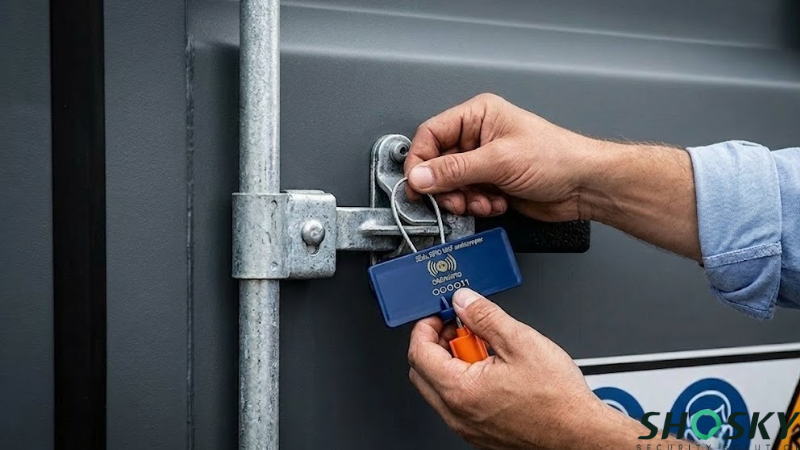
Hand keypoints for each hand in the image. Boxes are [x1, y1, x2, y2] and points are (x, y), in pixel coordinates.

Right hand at [404, 93, 700, 259]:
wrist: (585, 186)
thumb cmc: (557, 158)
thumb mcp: (498, 161)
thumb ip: (454, 170)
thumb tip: (420, 176)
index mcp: (477, 116)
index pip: (431, 135)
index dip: (420, 161)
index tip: (418, 184)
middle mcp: (478, 136)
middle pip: (438, 164)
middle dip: (446, 186)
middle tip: (456, 198)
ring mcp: (484, 161)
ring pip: (451, 185)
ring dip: (464, 199)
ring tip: (483, 200)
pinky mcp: (491, 183)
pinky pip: (468, 197)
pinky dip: (477, 205)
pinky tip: (496, 202)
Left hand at [407, 288, 601, 449]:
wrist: (581, 435)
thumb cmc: (557, 400)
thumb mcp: (520, 341)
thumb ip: (484, 317)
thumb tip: (464, 301)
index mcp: (460, 390)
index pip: (418, 352)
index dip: (426, 326)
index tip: (440, 315)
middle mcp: (457, 414)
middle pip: (423, 371)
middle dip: (436, 343)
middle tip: (460, 328)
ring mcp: (467, 427)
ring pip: (440, 388)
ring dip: (452, 363)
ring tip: (485, 348)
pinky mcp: (480, 434)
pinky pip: (458, 403)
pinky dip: (465, 382)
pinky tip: (493, 370)